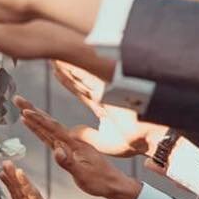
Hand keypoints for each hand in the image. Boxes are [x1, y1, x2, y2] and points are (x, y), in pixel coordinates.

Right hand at [0, 163, 55, 198]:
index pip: (34, 194)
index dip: (26, 183)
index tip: (20, 172)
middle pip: (26, 188)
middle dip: (16, 175)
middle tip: (7, 164)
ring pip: (20, 188)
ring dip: (12, 176)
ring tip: (3, 165)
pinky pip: (15, 192)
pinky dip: (9, 183)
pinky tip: (2, 175)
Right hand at [15, 100, 142, 198]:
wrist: (113, 183)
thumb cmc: (99, 181)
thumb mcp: (83, 175)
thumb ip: (69, 163)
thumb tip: (56, 151)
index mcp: (74, 144)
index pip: (52, 129)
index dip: (38, 120)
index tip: (24, 111)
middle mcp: (71, 140)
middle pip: (48, 122)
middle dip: (32, 110)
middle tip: (17, 98)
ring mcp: (70, 144)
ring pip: (49, 127)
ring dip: (35, 117)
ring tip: (22, 108)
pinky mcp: (70, 149)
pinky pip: (52, 135)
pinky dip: (42, 128)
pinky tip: (36, 125)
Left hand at [50, 62, 169, 159]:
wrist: (148, 139)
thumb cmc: (134, 141)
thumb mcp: (103, 141)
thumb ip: (87, 135)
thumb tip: (71, 133)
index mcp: (103, 104)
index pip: (80, 90)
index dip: (68, 80)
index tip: (56, 71)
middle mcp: (103, 95)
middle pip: (79, 79)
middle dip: (64, 68)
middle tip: (49, 57)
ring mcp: (105, 91)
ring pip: (81, 75)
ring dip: (66, 66)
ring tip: (51, 57)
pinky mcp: (109, 91)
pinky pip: (88, 77)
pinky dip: (75, 70)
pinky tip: (63, 63)